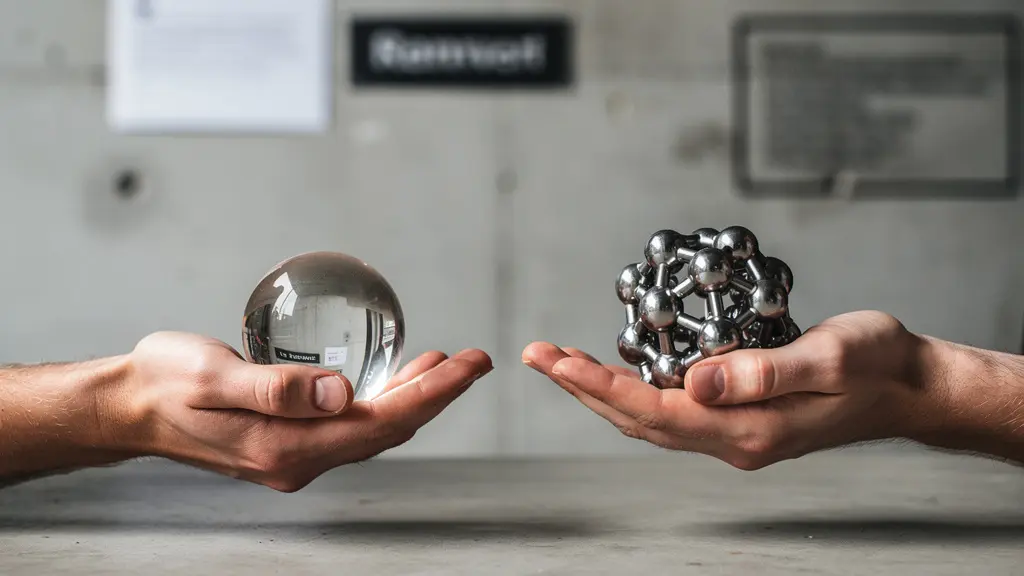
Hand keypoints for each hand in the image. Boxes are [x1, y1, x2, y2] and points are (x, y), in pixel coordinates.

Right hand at [116, 332, 491, 490]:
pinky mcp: (288, 442)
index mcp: (287, 446)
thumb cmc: (165, 383)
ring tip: (446, 365)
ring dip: (412, 398)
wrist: (130, 405)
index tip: (469, 365)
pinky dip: (381, 401)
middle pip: (388, 429)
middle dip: (437, 394)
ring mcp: (294, 455)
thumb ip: (277, 388)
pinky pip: (350, 427)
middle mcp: (298, 460)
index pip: (383, 422)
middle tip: (475, 360)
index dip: (434, 393)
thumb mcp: (214, 376)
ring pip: (372, 429)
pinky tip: (390, 378)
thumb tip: (341, 391)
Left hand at [523, 311, 941, 469]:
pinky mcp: (740, 419)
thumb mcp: (831, 357)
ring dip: (602, 390)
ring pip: (651, 417)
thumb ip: (763, 372)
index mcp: (749, 430)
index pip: (656, 412)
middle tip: (537, 355)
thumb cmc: (879, 365)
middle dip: (583, 388)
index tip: (557, 362)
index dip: (601, 387)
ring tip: (559, 361)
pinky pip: (673, 409)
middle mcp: (734, 439)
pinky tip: (616, 370)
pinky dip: (635, 390)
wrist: (910, 387)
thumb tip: (697, 381)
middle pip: (639, 419)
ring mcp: (736, 433)